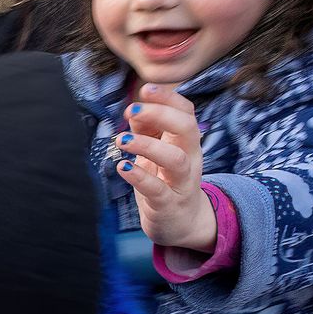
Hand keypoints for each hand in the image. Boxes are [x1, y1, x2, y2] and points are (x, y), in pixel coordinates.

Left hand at [115, 86, 214, 251]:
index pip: (187, 112)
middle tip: (131, 110)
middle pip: (187, 128)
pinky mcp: (168, 205)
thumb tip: (133, 109)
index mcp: (186, 143)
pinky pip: (157, 190)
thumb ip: (147, 131)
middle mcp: (189, 159)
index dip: (168, 98)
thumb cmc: (166, 181)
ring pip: (175, 159)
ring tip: (122, 140)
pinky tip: (122, 167)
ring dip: (147, 146)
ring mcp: (181, 183)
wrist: (181, 224)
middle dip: (161, 114)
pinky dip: (139, 177)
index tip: (145, 89)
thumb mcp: (158, 153)